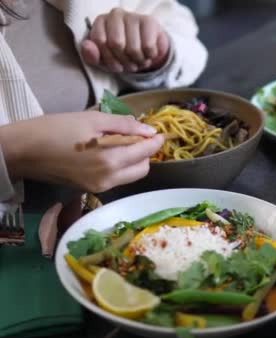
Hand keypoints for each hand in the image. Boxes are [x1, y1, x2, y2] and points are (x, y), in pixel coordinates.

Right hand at [0, 112, 163, 192]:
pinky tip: (111, 152)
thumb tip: (149, 130)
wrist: (23, 151)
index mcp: (110, 160)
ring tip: (124, 142)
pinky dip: (121, 166)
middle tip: (139, 136)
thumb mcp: (92, 119)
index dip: (156, 141)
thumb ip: (124, 125)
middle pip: (143, 168)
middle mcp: (109, 179)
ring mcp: (100, 187)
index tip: (160, 133)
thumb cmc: (55, 129)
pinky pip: (117, 179)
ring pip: (131, 175)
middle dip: (145, 152)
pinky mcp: (91, 189)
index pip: (145, 152)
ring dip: (134, 160)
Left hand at [81, 8, 169, 73]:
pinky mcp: (149, 21)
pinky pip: (148, 46)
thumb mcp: (104, 59)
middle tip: (130, 65)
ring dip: (138, 61)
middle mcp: (115, 14)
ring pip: (133, 48)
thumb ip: (91, 55)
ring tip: (139, 60)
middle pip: (116, 44)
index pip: (100, 41)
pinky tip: (148, 54)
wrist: (147, 48)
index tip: (116, 66)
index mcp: (101, 21)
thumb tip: (87, 46)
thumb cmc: (121, 53)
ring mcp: (133, 16)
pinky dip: (149, 56)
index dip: (109, 59)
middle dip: (124, 61)